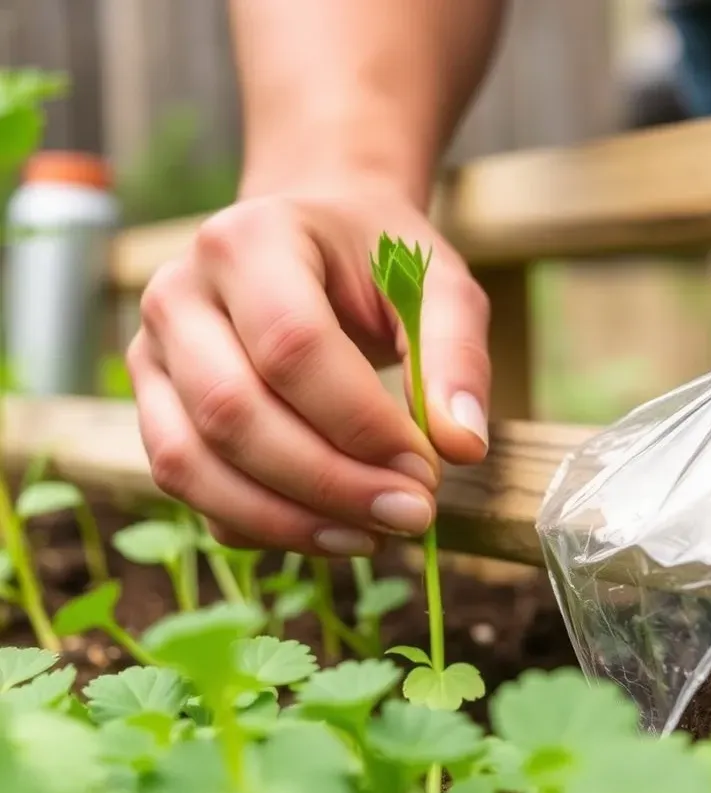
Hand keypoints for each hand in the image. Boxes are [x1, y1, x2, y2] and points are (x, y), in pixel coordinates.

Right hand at [127, 187, 491, 557]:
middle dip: (329, 482)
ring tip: (373, 537)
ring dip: (288, 520)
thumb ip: (456, 356)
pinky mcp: (151, 406)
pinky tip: (330, 530)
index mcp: (250, 241)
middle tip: (411, 514)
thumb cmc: (378, 262)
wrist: (312, 241)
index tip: (428, 468)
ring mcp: (151, 353)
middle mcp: (180, 294)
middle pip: (233, 411)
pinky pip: (188, 486)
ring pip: (191, 462)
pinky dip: (258, 526)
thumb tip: (462, 446)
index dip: (360, 423)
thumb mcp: (438, 282)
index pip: (293, 346)